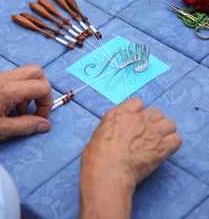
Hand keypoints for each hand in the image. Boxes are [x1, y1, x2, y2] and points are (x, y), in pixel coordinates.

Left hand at [0, 65, 52, 139]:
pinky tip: (9, 107)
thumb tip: (45, 125)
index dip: (46, 104)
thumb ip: (26, 126)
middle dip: (42, 89)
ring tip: (20, 111)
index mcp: (9, 89)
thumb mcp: (0, 129)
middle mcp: (6, 77)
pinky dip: (19, 90)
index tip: (39, 118)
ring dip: (30, 90)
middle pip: (37, 72)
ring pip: (26, 73)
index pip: (42, 87)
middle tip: (36, 107)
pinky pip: (15, 78)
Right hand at [80, 98, 181, 218]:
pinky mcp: (162, 147)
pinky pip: (176, 140)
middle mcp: (139, 118)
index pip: (138, 102)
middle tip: (148, 135)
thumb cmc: (97, 155)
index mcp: (122, 112)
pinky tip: (164, 151)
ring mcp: (153, 131)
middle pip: (157, 112)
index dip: (138, 113)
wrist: (109, 170)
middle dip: (154, 122)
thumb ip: (113, 125)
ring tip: (159, 143)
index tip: (135, 122)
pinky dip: (172, 145)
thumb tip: (117, 130)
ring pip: (170, 124)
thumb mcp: (100, 132)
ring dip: (165, 132)